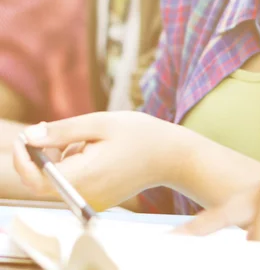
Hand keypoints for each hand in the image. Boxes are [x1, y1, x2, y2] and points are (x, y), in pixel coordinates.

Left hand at [13, 111, 185, 209]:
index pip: (37, 179)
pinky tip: (101, 150)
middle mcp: (86, 195)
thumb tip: (29, 136)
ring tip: (94, 137)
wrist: (174, 156)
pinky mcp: (100, 198)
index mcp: (84, 176)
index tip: (25, 136)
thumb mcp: (101, 123)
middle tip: (59, 128)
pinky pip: (76, 182)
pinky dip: (78, 164)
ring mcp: (93, 200)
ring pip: (62, 178)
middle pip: (47, 179)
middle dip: (46, 154)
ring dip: (65, 156)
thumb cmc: (141, 135)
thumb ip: (62, 131)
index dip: (23, 159)